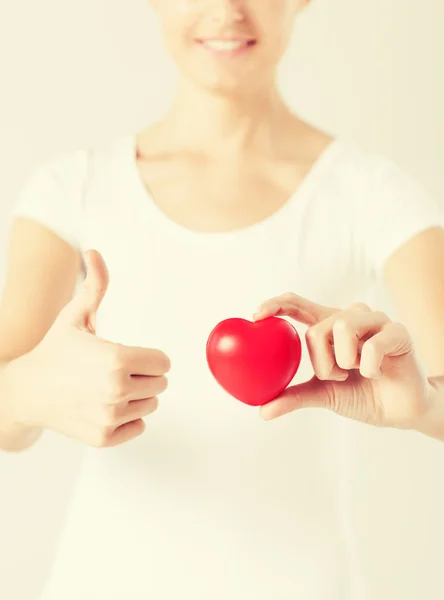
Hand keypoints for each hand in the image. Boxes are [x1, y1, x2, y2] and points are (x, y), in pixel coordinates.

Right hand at [6, 250, 170, 447]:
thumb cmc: (56, 351)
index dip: (149, 356)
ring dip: (137, 396)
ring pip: (151, 405)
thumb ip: (95, 285)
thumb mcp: (75, 316)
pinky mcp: (105, 437)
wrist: (28, 391)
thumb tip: (93, 253)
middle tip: (117, 371)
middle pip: (161, 383)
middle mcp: (117, 390)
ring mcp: (110, 416)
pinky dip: (128, 418)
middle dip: (145, 375)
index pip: (164, 362)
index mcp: (117, 359)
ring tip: (108, 388)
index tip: (130, 355)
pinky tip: (105, 406)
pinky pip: (139, 427)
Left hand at [253, 293, 431, 429]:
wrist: (399, 411)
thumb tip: (262, 411)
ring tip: (358, 372)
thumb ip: (294, 396)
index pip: (298, 305)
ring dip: (345, 362)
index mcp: (328, 326)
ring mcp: (374, 321)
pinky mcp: (397, 331)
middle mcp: (349, 317)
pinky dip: (369, 367)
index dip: (277, 304)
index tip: (257, 315)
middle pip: (317, 328)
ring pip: (342, 328)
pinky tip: (377, 373)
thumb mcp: (322, 394)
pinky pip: (371, 345)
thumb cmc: (361, 395)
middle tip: (339, 376)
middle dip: (322, 363)